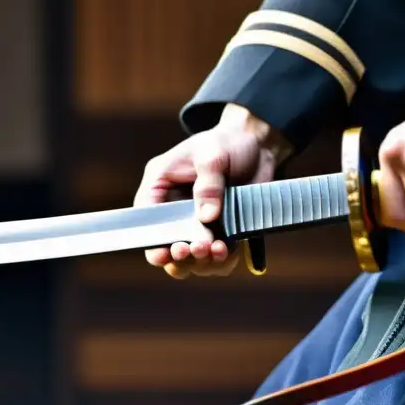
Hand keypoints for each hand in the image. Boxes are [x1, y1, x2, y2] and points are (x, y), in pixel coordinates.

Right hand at [134, 104, 291, 278]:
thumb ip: (208, 185)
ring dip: (201, 262)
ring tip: (217, 250)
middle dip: (180, 255)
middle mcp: (175, 210)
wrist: (258, 146)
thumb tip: (206, 217)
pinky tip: (227, 251)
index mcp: (160, 186)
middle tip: (196, 248)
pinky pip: (215, 259)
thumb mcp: (213, 155)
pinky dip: (221, 261)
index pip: (147, 219)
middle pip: (166, 247)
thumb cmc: (226, 142)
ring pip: (191, 259)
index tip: (164, 254)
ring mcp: (197, 224)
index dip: (152, 240)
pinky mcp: (219, 233)